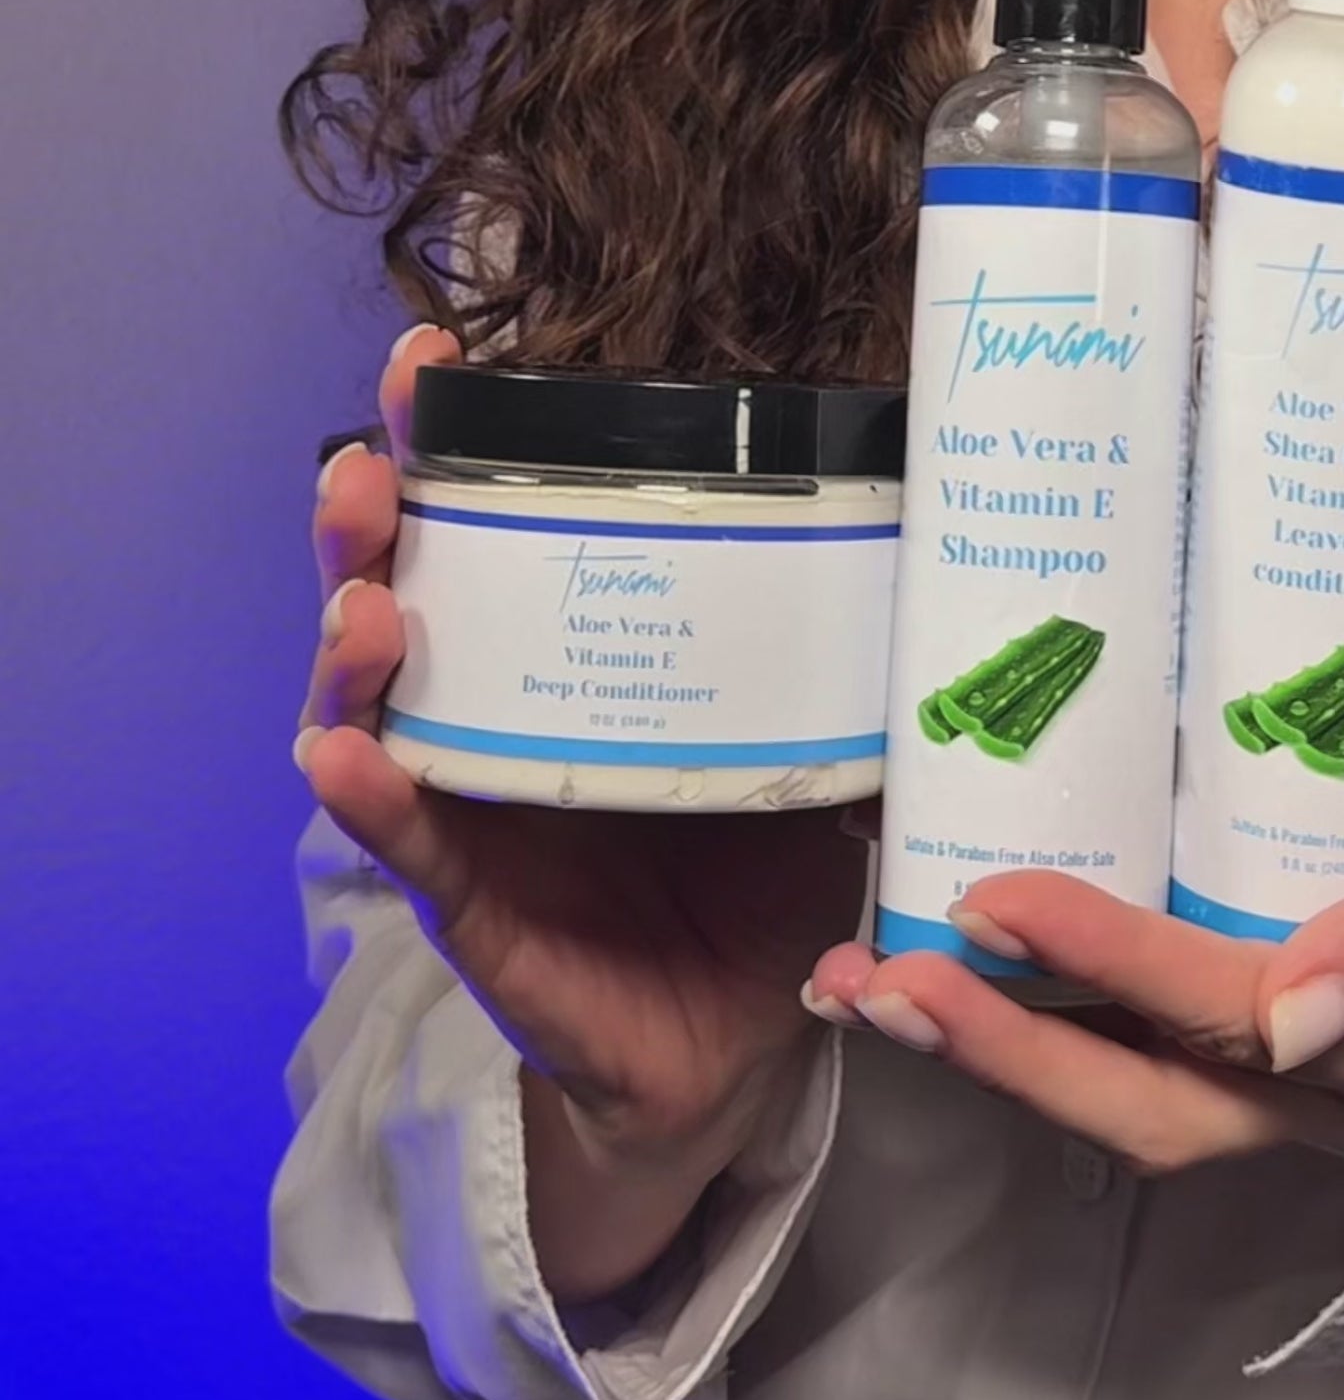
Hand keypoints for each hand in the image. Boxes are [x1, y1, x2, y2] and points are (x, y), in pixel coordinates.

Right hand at [298, 324, 869, 1288]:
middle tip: (367, 469)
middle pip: (400, 591)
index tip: (432, 355)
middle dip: (368, 519)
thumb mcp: (817, 745)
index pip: (497, 522)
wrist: (742, 1044)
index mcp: (576, 648)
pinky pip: (408, 844)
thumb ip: (856, 660)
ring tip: (365, 608)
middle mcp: (497, 708)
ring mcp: (471, 804)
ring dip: (351, 649)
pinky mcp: (469, 904)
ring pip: (374, 707)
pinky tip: (344, 760)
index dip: (451, 439)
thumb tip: (942, 545)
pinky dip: (368, 798)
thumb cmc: (763, 871)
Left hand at [807, 639, 1343, 1184]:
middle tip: (875, 977)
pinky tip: (942, 979)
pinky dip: (1040, 1028)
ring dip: (996, 1052)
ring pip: (1135, 1095)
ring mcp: (1302, 1082)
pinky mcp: (1267, 1047)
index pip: (1225, 1018)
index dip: (1104, 965)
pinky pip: (1147, 1063)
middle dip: (1002, 1048)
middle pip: (1152, 1098)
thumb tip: (1294, 1028)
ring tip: (866, 986)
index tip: (992, 900)